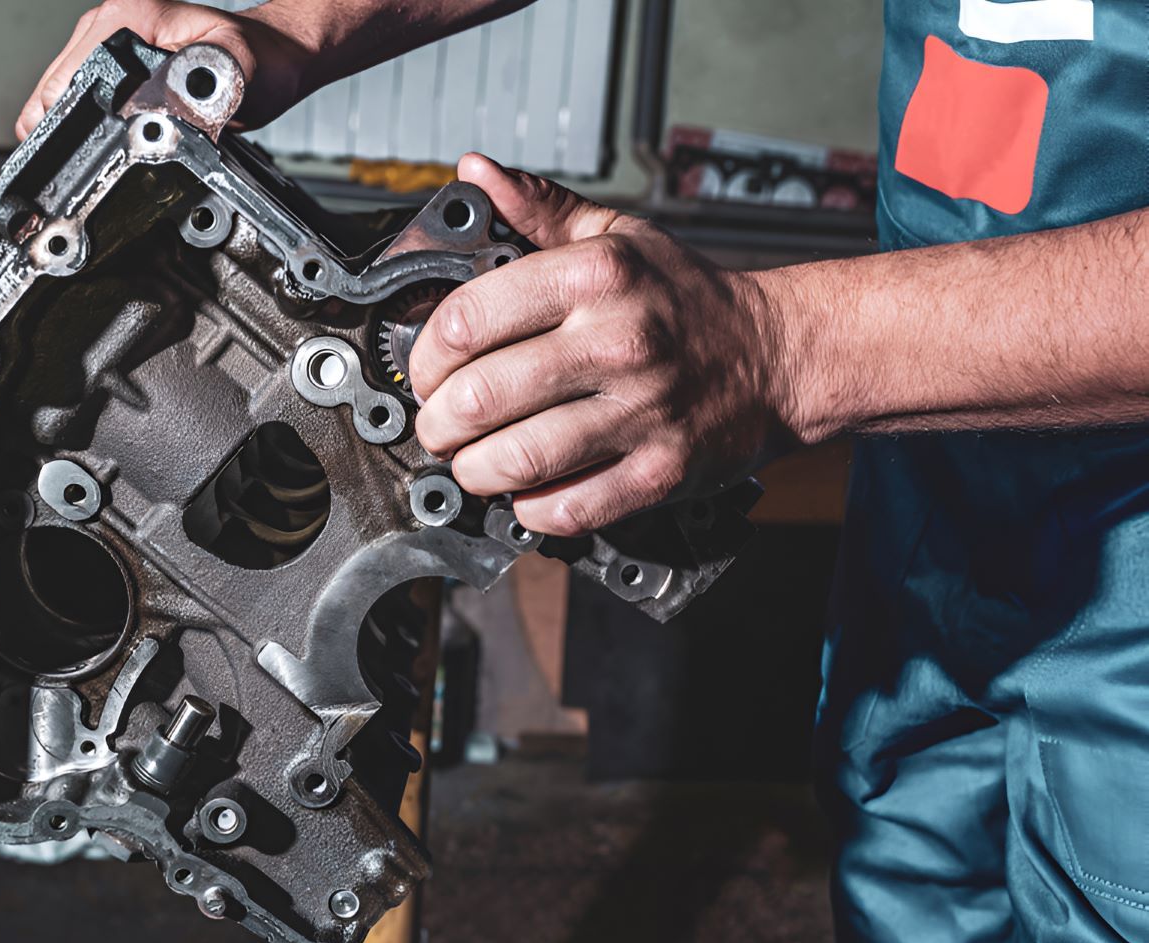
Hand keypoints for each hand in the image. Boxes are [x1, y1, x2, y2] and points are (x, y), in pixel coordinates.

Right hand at [16, 0, 312, 139]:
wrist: (270, 58)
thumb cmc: (259, 60)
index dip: (66, 122)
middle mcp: (108, 24)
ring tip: (97, 162)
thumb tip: (179, 101)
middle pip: (54, 90)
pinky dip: (86, 128)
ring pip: (60, 98)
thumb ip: (211, 80)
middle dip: (66, 134)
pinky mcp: (112, 67)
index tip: (81, 159)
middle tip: (94, 170)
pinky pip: (81, 102)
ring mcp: (105, 44)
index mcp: (128, 16)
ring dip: (73, 133)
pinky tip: (103, 146)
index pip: (68, 77)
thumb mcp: (241, 68)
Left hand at [410, 154, 811, 536]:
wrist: (778, 356)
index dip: (426, 356)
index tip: (426, 372)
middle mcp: (618, 340)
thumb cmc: (686, 300)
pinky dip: (530, 508)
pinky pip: (567, 507)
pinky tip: (526, 491)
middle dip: (438, 422)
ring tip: (471, 462)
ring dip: (474, 470)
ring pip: (516, 459)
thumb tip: (474, 172)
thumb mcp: (616, 236)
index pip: (467, 319)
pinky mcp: (660, 471)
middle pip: (480, 397)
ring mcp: (642, 411)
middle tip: (439, 426)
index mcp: (595, 275)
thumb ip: (539, 208)